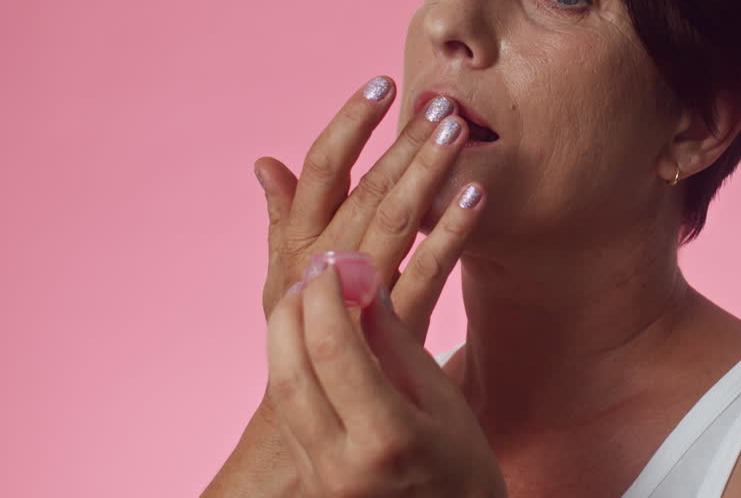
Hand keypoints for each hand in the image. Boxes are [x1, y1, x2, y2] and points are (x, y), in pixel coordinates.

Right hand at [252, 75, 474, 340]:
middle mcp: (323, 266)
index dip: (350, 123)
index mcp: (297, 246)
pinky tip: (478, 196)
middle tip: (441, 103)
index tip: (380, 82)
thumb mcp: (281, 278)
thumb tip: (265, 162)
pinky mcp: (398, 325)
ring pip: (396, 223)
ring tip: (458, 133)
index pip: (322, 171)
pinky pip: (429, 272)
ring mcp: (360, 296)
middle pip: (366, 190)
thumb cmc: (301, 336)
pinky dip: (453, 232)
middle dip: (404, 143)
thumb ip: (281, 219)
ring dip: (428, 174)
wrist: (314, 417)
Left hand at [267, 254, 506, 496]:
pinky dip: (292, 368)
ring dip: (284, 338)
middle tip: (310, 276)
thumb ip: (397, 343)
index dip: (325, 299)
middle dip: (292, 313)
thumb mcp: (443, 399)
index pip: (335, 352)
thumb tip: (364, 284)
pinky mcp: (309, 482)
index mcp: (387, 440)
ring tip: (305, 302)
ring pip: (281, 393)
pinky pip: (288, 415)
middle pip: (290, 372)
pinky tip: (308, 343)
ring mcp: (319, 480)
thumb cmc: (460, 465)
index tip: (334, 265)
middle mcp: (341, 466)